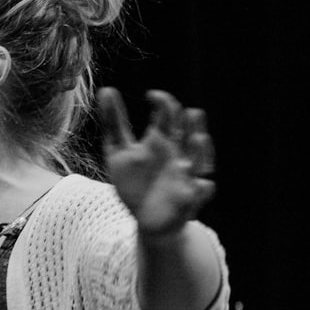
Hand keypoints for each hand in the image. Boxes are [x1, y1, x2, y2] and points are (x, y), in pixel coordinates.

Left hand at [98, 88, 215, 236]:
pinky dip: (203, 188)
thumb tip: (106, 90)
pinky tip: (201, 185)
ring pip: (200, 159)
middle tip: (182, 113)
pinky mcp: (189, 198)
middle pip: (188, 132)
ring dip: (201, 150)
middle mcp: (177, 154)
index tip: (150, 95)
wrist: (145, 219)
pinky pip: (202, 192)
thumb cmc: (135, 182)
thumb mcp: (118, 151)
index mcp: (162, 141)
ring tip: (197, 139)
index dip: (163, 102)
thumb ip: (113, 122)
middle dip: (189, 122)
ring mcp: (185, 176)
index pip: (168, 115)